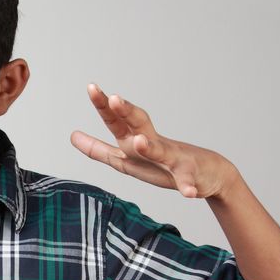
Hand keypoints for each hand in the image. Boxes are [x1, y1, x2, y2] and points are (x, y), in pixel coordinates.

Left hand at [70, 83, 236, 198]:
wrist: (208, 174)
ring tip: (140, 141)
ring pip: (161, 150)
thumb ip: (99, 149)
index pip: (116, 121)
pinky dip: (188, 186)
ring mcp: (173, 159)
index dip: (104, 105)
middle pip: (139, 124)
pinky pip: (188, 181)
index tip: (92, 87)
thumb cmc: (162, 165)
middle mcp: (153, 144)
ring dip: (150, 146)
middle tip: (115, 98)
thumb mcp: (125, 159)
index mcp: (134, 142)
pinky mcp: (190, 175)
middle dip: (127, 112)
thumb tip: (72, 136)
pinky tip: (188, 192)